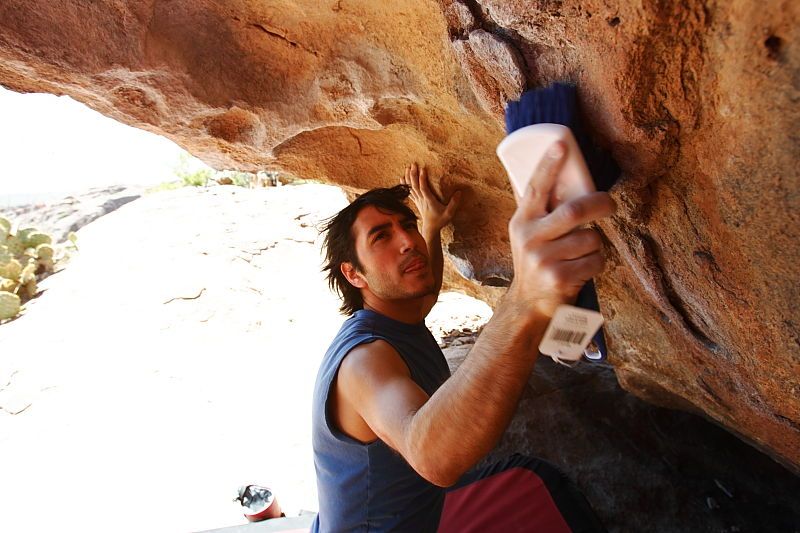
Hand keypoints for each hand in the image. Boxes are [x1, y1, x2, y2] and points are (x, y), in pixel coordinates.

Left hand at [401, 163, 461, 233]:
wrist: (430, 229)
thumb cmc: (440, 221)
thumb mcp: (449, 214)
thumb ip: (454, 203)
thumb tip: (459, 192)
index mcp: (429, 201)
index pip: (424, 188)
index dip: (422, 179)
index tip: (422, 169)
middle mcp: (422, 199)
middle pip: (415, 186)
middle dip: (413, 174)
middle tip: (413, 164)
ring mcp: (418, 200)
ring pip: (410, 188)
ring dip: (408, 177)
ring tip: (407, 168)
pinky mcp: (416, 202)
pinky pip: (408, 192)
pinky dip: (404, 185)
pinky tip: (402, 178)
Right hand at [507, 141, 615, 317]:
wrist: (528, 304)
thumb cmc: (537, 262)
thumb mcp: (530, 235)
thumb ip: (545, 214)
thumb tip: (571, 182)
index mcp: (522, 221)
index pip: (536, 187)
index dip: (549, 164)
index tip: (562, 143)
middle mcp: (530, 238)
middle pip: (575, 211)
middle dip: (600, 204)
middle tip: (611, 204)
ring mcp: (544, 259)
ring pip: (590, 238)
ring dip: (596, 244)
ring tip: (583, 253)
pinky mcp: (559, 278)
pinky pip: (595, 261)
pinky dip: (596, 263)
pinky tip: (581, 270)